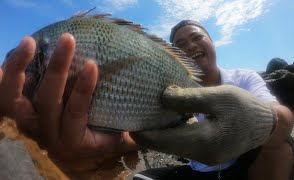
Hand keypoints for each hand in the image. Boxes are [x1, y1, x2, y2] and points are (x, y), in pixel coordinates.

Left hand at [0, 33, 135, 159]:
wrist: (77, 150)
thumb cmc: (101, 140)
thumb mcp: (116, 139)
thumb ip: (127, 133)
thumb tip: (144, 117)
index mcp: (73, 141)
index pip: (76, 113)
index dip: (82, 89)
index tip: (92, 64)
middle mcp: (47, 135)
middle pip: (47, 102)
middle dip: (57, 70)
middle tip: (68, 41)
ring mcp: (31, 124)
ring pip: (19, 100)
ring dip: (22, 70)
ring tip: (32, 42)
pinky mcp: (23, 114)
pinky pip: (8, 97)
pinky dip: (10, 76)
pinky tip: (19, 54)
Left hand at [131, 85, 276, 164]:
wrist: (266, 124)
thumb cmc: (244, 107)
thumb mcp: (218, 96)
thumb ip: (188, 99)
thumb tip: (162, 97)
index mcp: (202, 141)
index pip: (161, 141)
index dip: (141, 131)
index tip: (127, 117)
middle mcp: (200, 154)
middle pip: (163, 144)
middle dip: (147, 130)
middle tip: (135, 111)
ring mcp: (203, 156)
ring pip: (171, 145)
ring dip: (159, 131)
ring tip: (148, 112)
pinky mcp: (206, 153)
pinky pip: (182, 144)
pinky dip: (171, 132)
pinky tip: (167, 118)